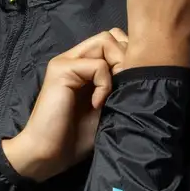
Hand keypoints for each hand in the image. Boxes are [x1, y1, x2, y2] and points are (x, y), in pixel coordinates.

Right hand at [2, 28, 128, 181]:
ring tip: (114, 93)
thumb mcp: (106, 108)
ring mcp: (66, 62)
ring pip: (105, 41)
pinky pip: (98, 65)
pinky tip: (97, 104)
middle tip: (126, 86)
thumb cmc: (75, 138)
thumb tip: (142, 71)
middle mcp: (74, 58)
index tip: (132, 84)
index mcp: (84, 67)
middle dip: (127, 57)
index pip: (113, 42)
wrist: (48, 154)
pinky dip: (105, 84)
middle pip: (111, 36)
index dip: (129, 56)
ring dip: (119, 65)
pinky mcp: (61, 70)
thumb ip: (118, 87)